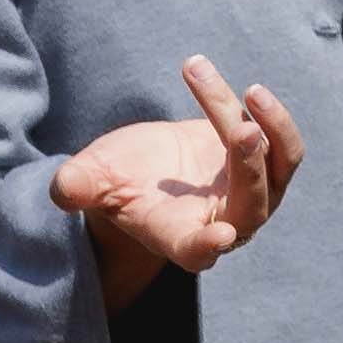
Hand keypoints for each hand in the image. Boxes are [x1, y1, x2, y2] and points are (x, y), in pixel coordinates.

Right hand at [57, 55, 303, 303]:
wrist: (151, 169)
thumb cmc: (118, 181)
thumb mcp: (93, 180)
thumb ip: (78, 186)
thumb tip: (62, 189)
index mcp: (178, 238)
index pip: (197, 251)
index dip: (207, 245)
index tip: (219, 237)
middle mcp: (224, 224)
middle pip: (250, 206)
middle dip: (247, 169)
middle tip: (241, 130)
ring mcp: (253, 196)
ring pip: (275, 166)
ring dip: (271, 131)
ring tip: (251, 93)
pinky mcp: (266, 165)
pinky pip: (279, 141)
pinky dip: (269, 115)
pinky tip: (248, 91)